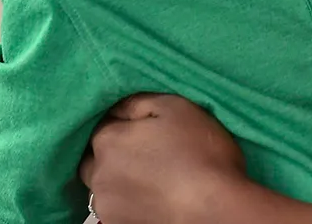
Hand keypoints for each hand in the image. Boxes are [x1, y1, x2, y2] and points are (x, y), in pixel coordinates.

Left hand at [80, 94, 246, 223]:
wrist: (214, 210)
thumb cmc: (200, 154)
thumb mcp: (176, 107)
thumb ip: (140, 101)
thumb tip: (121, 107)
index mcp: (108, 139)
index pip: (105, 122)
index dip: (128, 122)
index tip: (152, 128)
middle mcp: (98, 174)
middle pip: (97, 156)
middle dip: (115, 151)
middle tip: (149, 152)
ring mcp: (106, 205)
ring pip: (105, 184)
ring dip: (120, 178)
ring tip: (154, 178)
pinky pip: (116, 207)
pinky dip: (129, 200)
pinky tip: (153, 197)